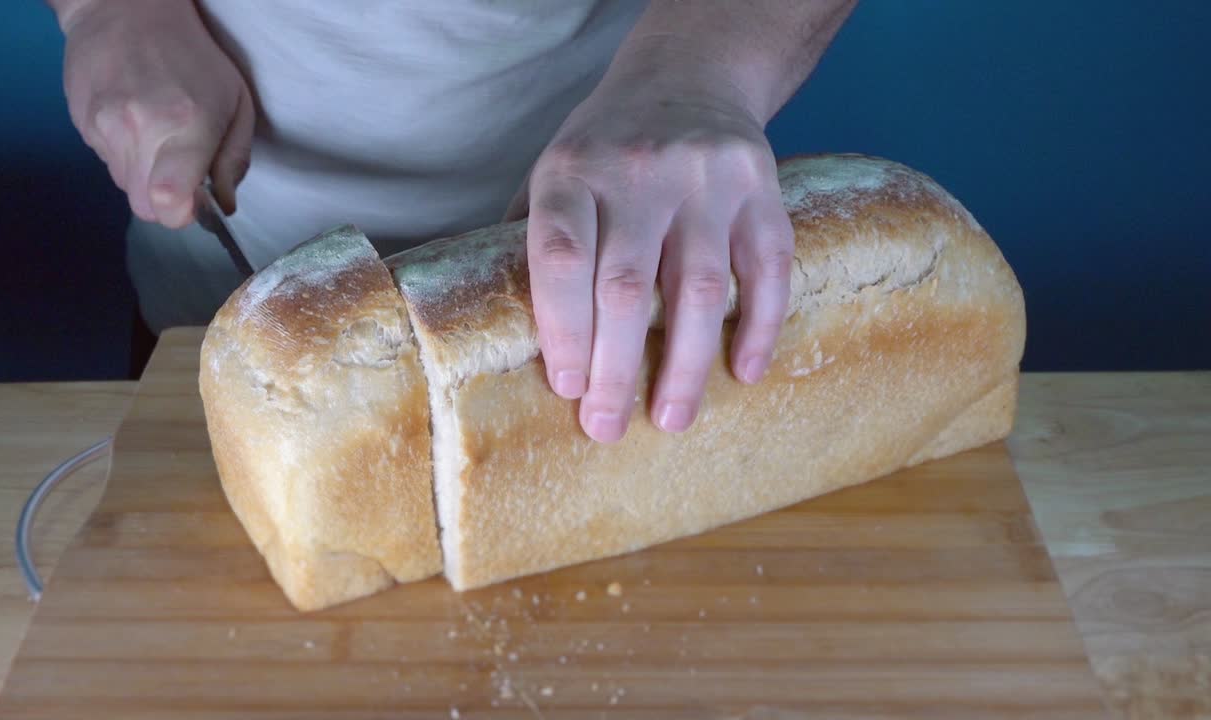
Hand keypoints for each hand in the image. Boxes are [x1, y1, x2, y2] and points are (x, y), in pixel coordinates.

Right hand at [57, 0, 253, 225]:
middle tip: (181, 172)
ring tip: (157, 138)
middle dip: (167, 202)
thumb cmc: (192, 56)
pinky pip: (108, 164)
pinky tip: (134, 123)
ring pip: (126, 189)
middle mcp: (141, 129)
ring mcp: (106, 126)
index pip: (169, 202)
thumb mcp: (236, 102)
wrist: (124, 10)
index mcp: (187, 125)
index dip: (183, 215)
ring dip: (146, 177)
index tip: (195, 201)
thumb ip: (234, 159)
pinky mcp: (83, 123)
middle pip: (147, 208)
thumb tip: (225, 205)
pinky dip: (125, 157)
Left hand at [509, 49, 793, 443]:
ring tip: (671, 418)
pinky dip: (759, 325)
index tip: (567, 387)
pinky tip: (743, 371)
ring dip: (685, 365)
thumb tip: (500, 330)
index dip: (562, 329)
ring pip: (699, 289)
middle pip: (627, 287)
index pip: (562, 257)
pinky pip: (767, 267)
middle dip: (616, 369)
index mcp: (573, 172)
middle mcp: (640, 172)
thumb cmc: (606, 147)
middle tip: (607, 427)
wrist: (689, 74)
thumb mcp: (553, 171)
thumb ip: (531, 240)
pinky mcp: (761, 188)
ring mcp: (707, 179)